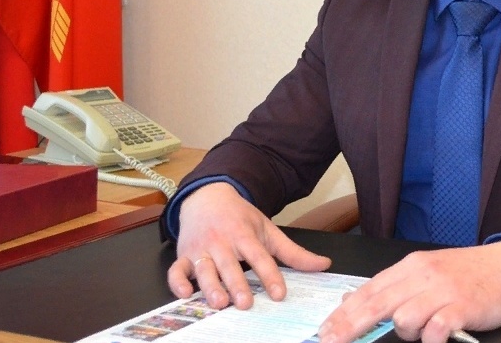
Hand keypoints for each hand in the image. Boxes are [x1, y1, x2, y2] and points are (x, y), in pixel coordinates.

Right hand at [166, 182, 331, 309]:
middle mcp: (222, 242)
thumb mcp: (268, 230)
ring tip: (219, 302)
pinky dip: (178, 282)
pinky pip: (176, 270)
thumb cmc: (239, 217)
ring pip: (204, 270)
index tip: (278, 294)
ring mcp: (201, 249)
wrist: (207, 197)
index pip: (260, 257)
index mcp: (245, 235)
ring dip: (210, 286)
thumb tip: (323, 264)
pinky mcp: (183, 255)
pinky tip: (185, 294)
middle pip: (230, 266)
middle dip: (237, 284)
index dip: (270, 276)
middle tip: (245, 303)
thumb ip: (294, 252)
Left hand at [317, 240, 500, 342]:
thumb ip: (392, 286)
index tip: (325, 331)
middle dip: (350, 325)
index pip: (369, 290)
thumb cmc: (466, 273)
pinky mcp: (462, 308)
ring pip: (404, 318)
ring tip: (422, 331)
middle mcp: (424, 275)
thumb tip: (350, 298)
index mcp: (411, 266)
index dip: (344, 313)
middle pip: (378, 303)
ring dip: (406, 332)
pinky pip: (435, 330)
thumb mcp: (426, 272)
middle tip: (332, 342)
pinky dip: (431, 339)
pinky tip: (437, 338)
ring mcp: (443, 291)